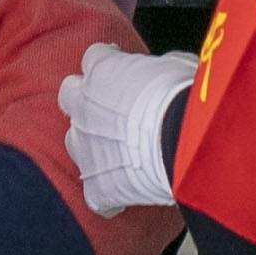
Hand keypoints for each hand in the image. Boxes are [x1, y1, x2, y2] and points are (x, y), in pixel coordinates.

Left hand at [56, 43, 199, 215]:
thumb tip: (165, 70)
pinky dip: (107, 194)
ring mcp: (86, 146)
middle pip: (70, 94)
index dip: (109, 63)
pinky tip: (123, 196)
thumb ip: (161, 66)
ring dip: (90, 144)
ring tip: (116, 151)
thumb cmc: (185, 97)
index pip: (96, 58)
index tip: (122, 69)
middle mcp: (84, 105)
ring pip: (74, 141)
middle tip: (110, 107)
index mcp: (104, 70)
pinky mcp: (98, 185)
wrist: (183, 141)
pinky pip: (95, 193)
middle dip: (85, 98)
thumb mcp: (179, 65)